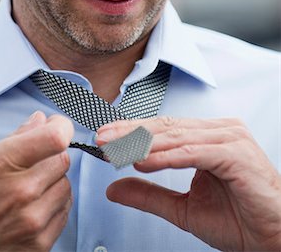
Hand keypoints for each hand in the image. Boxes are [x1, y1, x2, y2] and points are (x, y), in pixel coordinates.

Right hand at [0, 111, 73, 251]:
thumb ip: (17, 137)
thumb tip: (42, 120)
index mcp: (3, 164)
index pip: (55, 137)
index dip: (60, 126)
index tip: (55, 126)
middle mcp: (21, 192)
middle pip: (63, 159)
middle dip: (52, 157)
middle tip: (34, 164)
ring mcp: (31, 220)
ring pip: (66, 185)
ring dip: (53, 184)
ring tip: (29, 189)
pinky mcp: (39, 244)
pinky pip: (64, 211)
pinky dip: (53, 207)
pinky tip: (32, 208)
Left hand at [96, 117, 280, 251]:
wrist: (274, 239)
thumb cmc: (238, 219)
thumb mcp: (182, 208)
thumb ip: (149, 194)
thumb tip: (115, 188)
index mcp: (207, 137)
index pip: (162, 128)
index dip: (131, 132)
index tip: (104, 139)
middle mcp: (219, 131)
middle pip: (165, 127)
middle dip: (130, 133)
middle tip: (103, 139)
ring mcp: (229, 138)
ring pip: (177, 136)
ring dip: (143, 143)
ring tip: (116, 149)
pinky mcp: (236, 153)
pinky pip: (194, 152)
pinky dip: (167, 156)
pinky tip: (143, 160)